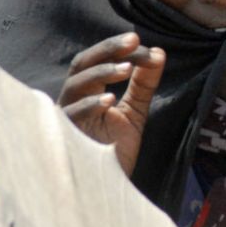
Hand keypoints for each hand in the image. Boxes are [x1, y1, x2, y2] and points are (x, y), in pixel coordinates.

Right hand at [57, 32, 165, 175]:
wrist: (108, 185)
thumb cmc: (116, 147)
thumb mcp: (135, 111)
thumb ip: (144, 84)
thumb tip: (159, 52)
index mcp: (86, 91)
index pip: (96, 60)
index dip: (116, 48)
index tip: (139, 41)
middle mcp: (72, 99)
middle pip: (82, 64)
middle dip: (107, 50)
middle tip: (132, 41)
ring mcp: (66, 117)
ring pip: (75, 85)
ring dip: (102, 73)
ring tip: (127, 68)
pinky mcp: (66, 137)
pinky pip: (73, 116)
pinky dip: (90, 105)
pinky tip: (110, 100)